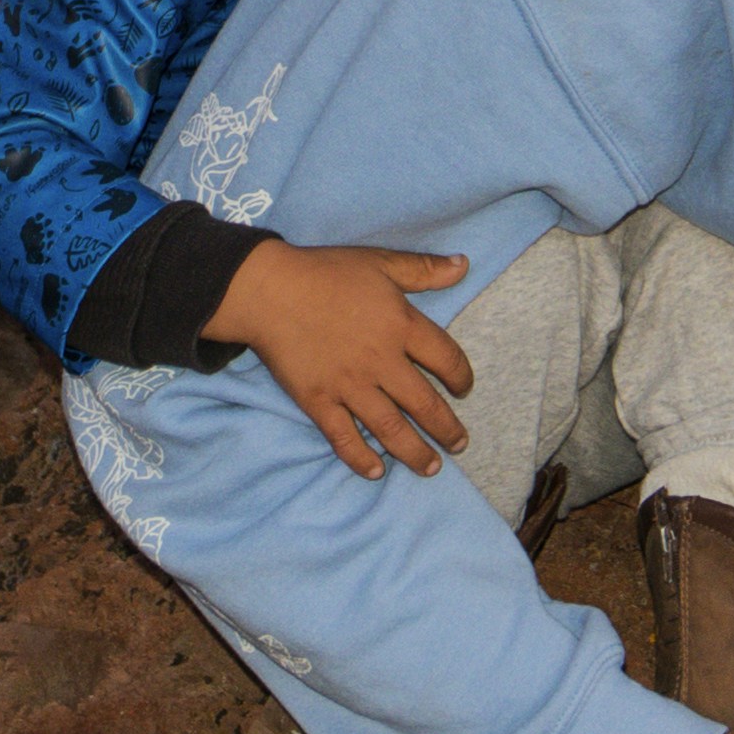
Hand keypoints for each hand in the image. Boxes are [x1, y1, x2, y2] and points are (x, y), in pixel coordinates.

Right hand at [208, 239, 472, 477]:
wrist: (269, 291)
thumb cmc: (326, 272)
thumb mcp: (381, 262)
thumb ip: (424, 269)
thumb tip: (463, 265)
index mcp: (401, 326)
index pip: (446, 359)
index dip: (461, 377)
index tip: (464, 389)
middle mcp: (381, 362)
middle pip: (424, 404)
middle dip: (446, 429)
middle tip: (459, 444)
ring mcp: (349, 386)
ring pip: (391, 429)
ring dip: (414, 452)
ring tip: (431, 468)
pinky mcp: (319, 402)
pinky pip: (344, 438)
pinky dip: (360, 457)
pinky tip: (375, 471)